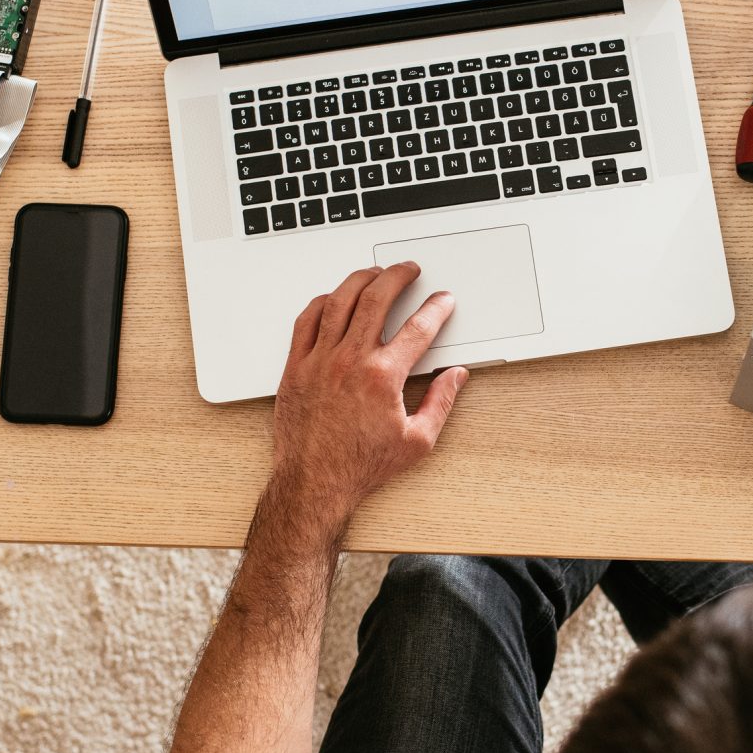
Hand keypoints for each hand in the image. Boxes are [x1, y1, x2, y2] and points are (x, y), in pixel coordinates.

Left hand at [266, 262, 468, 535]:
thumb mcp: (416, 442)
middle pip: (376, 299)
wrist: (314, 482)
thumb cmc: (360, 466)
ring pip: (339, 301)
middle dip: (397, 276)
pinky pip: (306, 320)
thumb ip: (440, 403)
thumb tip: (455, 377)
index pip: (418, 328)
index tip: (443, 301)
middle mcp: (349, 362)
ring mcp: (319, 361)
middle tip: (409, 270)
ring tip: (374, 273)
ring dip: (360, 280)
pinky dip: (322, 302)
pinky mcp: (296, 367)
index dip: (436, 309)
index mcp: (382, 377)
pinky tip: (334, 298)